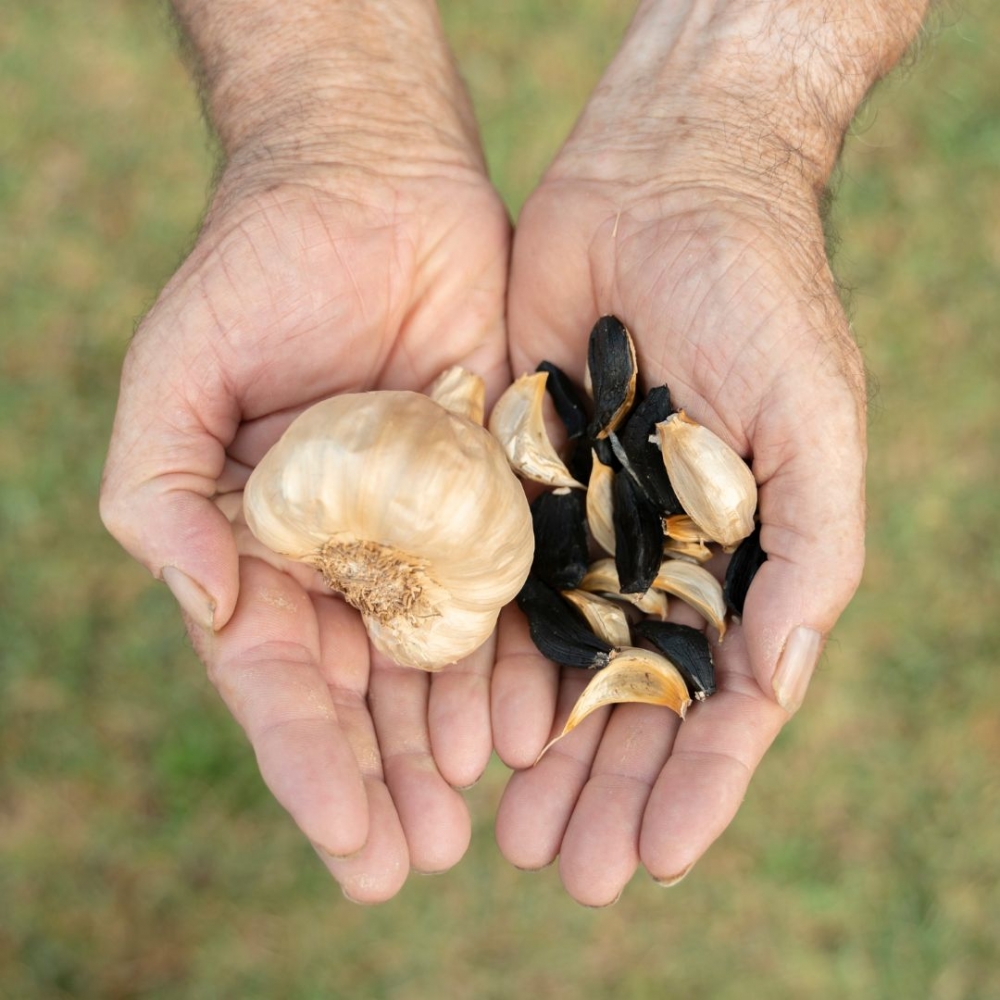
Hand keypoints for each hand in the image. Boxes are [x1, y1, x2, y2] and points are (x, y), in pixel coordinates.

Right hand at [101, 1, 510, 901]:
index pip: (277, 678)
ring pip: (437, 657)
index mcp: (261, 543)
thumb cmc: (257, 270)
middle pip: (361, 690)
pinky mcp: (496, 489)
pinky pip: (509, 588)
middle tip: (416, 863)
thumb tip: (202, 605)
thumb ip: (160, 496)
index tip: (347, 843)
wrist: (369, 184)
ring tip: (474, 816)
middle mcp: (345, 551)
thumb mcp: (175, 378)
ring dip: (450, 739)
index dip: (307, 764)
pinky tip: (529, 721)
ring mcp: (423, 525)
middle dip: (384, 779)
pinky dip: (514, 657)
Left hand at [492, 0, 924, 904]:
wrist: (663, 186)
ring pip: (562, 661)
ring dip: (542, 749)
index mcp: (744, 556)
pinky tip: (469, 723)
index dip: (698, 783)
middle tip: (565, 870)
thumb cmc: (759, 293)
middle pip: (635, 700)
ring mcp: (589, 524)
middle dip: (607, 788)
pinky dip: (488, 657)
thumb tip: (776, 680)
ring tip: (508, 829)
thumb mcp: (812, 420)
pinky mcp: (520, 481)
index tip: (654, 857)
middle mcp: (664, 555)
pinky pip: (499, 583)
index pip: (725, 697)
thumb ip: (816, 550)